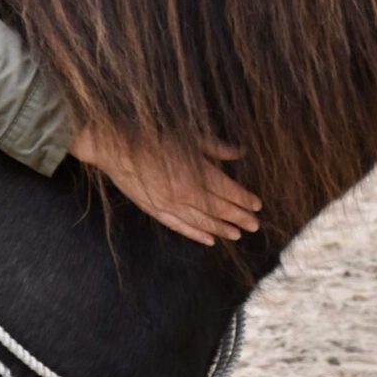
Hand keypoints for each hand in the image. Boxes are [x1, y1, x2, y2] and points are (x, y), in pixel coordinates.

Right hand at [69, 125, 261, 246]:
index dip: (244, 200)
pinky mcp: (156, 211)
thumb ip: (217, 148)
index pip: (228, 192)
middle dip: (239, 218)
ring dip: (222, 229)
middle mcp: (186, 194)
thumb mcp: (190, 137)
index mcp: (197, 174)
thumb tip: (240, 152)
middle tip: (255, 226)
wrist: (118, 148)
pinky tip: (209, 240)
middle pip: (218, 210)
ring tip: (237, 236)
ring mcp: (170, 206)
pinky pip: (180, 227)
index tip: (258, 205)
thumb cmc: (155, 136)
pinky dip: (196, 234)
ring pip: (202, 222)